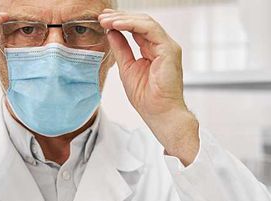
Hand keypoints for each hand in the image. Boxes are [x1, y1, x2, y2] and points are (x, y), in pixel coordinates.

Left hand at [99, 10, 198, 165]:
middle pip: (141, 21)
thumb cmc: (147, 98)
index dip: (119, 22)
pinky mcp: (169, 50)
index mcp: (153, 50)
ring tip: (106, 20)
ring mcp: (167, 47)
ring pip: (146, 22)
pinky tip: (117, 25)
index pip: (136, 28)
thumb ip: (121, 49)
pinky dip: (132, 24)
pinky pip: (150, 29)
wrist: (160, 114)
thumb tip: (111, 32)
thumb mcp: (127, 68)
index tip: (102, 20)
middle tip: (101, 16)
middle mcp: (162, 46)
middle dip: (120, 17)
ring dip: (124, 19)